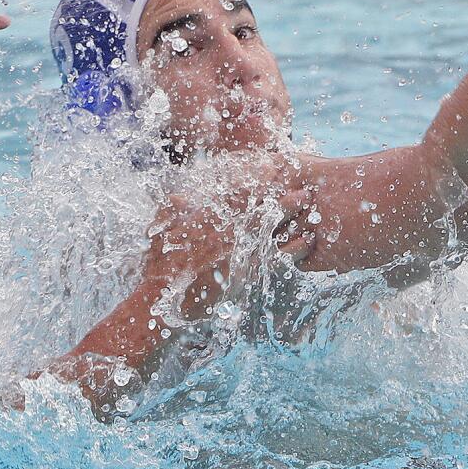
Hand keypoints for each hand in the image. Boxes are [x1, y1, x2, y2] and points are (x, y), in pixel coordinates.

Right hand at [144, 159, 311, 321]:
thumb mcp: (158, 230)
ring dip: (291, 216)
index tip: (274, 169)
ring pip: (272, 227)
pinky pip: (276, 255)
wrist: (163, 299)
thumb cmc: (159, 266)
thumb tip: (180, 196)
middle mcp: (225, 230)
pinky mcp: (244, 272)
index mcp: (206, 216)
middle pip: (260, 206)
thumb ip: (170, 209)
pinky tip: (308, 241)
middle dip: (282, 196)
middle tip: (302, 189)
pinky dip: (294, 247)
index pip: (238, 192)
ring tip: (309, 208)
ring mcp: (236, 250)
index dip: (258, 179)